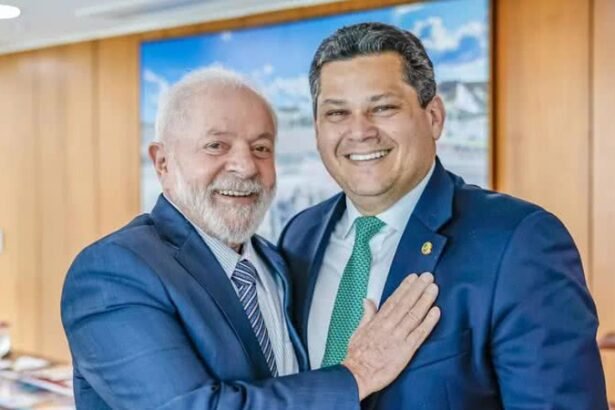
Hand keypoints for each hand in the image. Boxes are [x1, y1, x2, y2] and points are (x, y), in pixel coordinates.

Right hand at [342, 272, 439, 399]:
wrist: (357, 374)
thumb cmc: (357, 355)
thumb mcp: (358, 330)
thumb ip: (367, 315)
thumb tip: (368, 300)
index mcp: (378, 320)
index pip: (394, 300)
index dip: (405, 287)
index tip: (413, 277)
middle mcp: (389, 325)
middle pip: (406, 303)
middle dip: (418, 288)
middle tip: (428, 276)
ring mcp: (398, 337)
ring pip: (414, 314)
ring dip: (425, 300)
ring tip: (434, 288)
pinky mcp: (406, 350)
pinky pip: (419, 333)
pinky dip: (428, 321)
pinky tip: (436, 311)